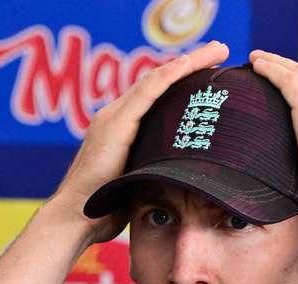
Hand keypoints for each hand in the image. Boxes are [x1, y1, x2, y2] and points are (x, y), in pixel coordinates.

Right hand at [48, 41, 229, 243]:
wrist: (76, 219)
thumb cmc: (105, 210)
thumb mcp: (139, 183)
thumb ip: (157, 170)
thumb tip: (186, 176)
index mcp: (122, 129)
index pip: (157, 96)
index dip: (183, 81)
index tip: (213, 73)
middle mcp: (115, 117)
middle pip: (159, 82)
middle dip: (191, 64)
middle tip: (221, 51)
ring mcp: (113, 118)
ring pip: (156, 80)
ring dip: (188, 62)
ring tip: (218, 50)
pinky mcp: (115, 125)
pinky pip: (146, 93)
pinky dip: (169, 76)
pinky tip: (189, 64)